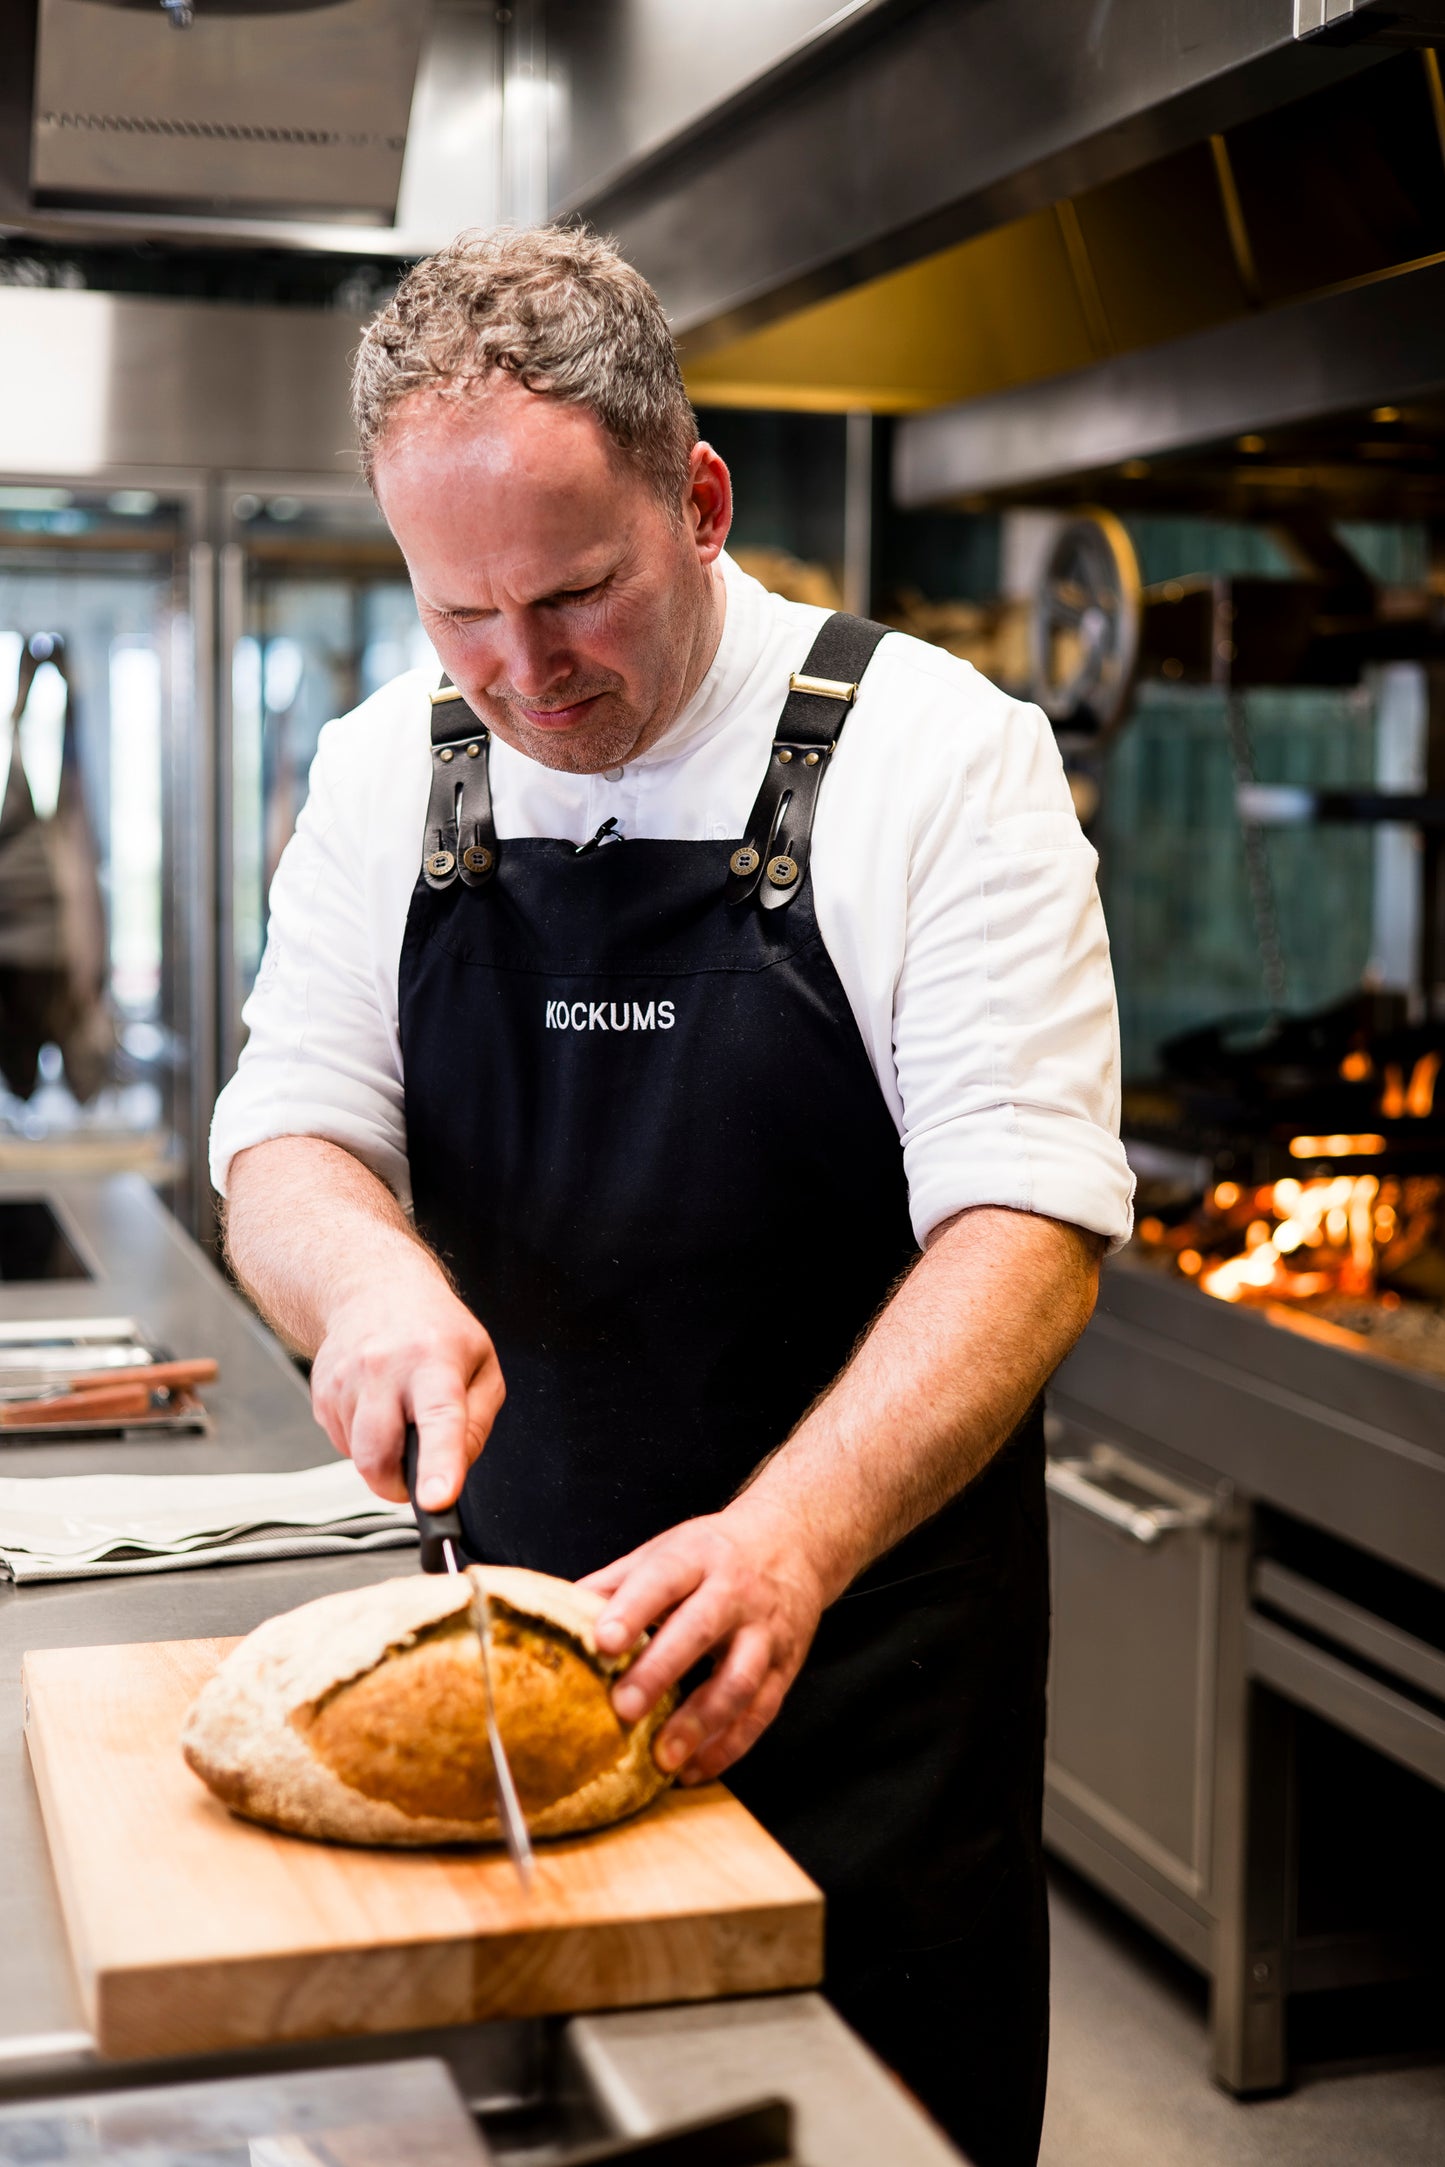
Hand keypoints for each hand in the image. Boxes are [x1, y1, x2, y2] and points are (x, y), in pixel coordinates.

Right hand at [308, 1263, 503, 1510]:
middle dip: (396, 1484)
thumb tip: (454, 1471)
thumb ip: (477, 1424)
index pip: (438, 1419)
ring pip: (358, 1458)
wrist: (373, 1288)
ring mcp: (345, 1381)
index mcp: (434, 1360)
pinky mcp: (321, 1394)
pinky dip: (364, 1442)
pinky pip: (343, 1445)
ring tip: (399, 1416)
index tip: (436, 1500)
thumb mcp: (481, 1367)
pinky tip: (376, 1407)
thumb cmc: (435, 1331)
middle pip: (378, 1455)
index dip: (438, 1464)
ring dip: (383, 1458)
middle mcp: (383, 1368)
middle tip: (418, 1477)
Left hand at [579, 1506, 824, 1784]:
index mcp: (697, 1556)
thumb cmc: (715, 1553)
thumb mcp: (668, 1550)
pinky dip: (730, 1745)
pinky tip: (696, 1768)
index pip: (663, 1578)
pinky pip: (762, 1710)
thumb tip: (559, 1617)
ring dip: (700, 1722)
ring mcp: (765, 1631)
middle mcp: (735, 1591)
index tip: (602, 1642)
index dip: (632, 1610)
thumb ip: (617, 1584)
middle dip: (661, 1671)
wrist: (793, 1541)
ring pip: (738, 1679)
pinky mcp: (786, 1667)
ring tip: (664, 1758)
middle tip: (624, 1708)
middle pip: (700, 1630)